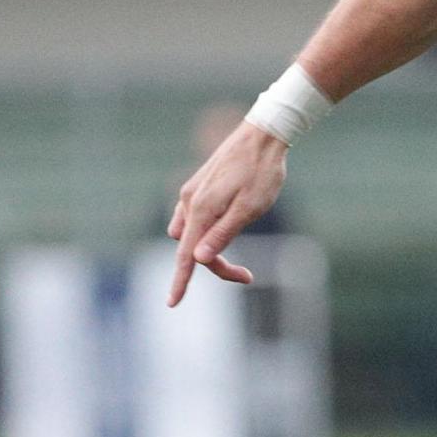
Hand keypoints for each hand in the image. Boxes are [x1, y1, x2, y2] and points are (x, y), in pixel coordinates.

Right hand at [167, 120, 288, 303]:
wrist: (264, 133)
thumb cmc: (262, 172)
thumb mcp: (249, 208)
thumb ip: (223, 234)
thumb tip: (199, 259)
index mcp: (201, 209)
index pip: (186, 255)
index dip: (181, 281)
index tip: (172, 303)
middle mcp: (190, 201)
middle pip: (191, 247)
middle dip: (214, 265)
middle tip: (248, 276)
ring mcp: (192, 192)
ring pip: (191, 232)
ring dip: (207, 247)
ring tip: (238, 250)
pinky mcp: (199, 185)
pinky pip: (194, 217)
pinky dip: (205, 231)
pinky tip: (226, 226)